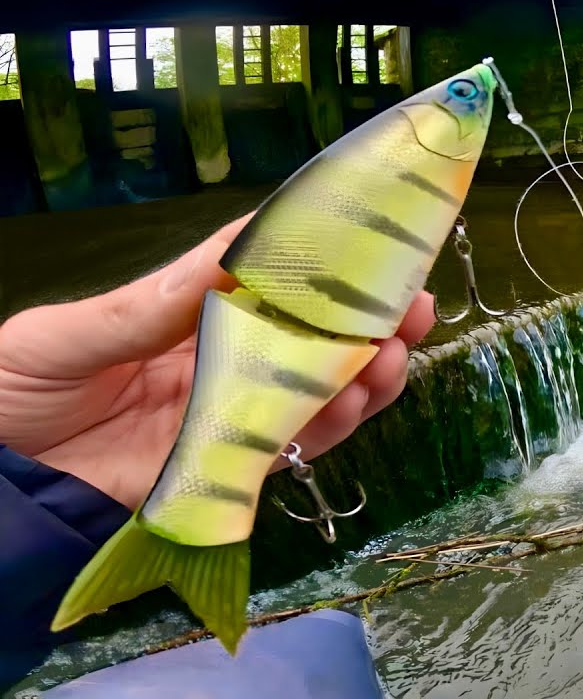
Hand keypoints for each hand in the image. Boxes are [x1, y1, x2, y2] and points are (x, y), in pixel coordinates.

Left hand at [0, 214, 435, 510]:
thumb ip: (158, 302)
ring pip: (316, 393)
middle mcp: (219, 362)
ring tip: (397, 346)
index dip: (322, 264)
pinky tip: (360, 394)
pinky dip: (332, 423)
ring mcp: (226, 417)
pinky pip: (290, 447)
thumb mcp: (73, 333)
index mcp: (185, 317)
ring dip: (364, 370)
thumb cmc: (10, 390)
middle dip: (367, 320)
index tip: (372, 241)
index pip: (267, 283)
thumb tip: (241, 246)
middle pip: (310, 340)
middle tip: (412, 300)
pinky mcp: (223, 471)